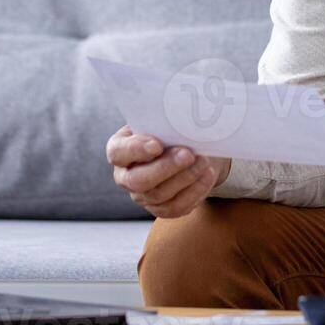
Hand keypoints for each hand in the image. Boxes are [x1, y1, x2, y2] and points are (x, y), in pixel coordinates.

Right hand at [106, 125, 231, 217]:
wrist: (186, 148)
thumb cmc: (169, 130)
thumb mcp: (162, 121)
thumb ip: (163, 121)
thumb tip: (180, 115)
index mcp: (119, 150)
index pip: (118, 152)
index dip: (136, 150)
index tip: (158, 144)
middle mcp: (125, 177)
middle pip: (139, 180)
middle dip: (166, 167)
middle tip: (188, 154)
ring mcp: (142, 196)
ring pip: (160, 195)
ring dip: (185, 178)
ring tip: (204, 162)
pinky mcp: (161, 209)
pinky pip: (177, 207)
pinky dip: (195, 192)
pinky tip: (207, 176)